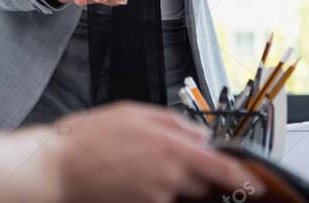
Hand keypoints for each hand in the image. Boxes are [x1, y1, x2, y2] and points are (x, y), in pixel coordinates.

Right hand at [48, 102, 263, 202]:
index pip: (222, 170)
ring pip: (179, 193)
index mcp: (172, 148)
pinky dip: (153, 191)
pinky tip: (130, 178)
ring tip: (139, 166)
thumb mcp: (133, 113)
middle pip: (204, 185)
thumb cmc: (87, 139)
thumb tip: (199, 134)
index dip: (242, 179)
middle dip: (201, 177)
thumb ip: (173, 122)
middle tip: (176, 163)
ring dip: (172, 182)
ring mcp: (155, 198)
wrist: (54, 172)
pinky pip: (159, 200)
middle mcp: (169, 178)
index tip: (254, 183)